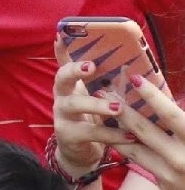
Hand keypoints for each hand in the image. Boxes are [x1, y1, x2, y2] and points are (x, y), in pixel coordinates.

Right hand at [51, 55, 126, 174]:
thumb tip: (111, 55)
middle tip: (92, 67)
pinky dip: (112, 134)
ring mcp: (62, 116)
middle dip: (75, 70)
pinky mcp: (68, 135)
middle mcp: (61, 97)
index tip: (64, 37)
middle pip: (61, 79)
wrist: (80, 152)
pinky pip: (90, 132)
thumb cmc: (90, 118)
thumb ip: (97, 80)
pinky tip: (129, 135)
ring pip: (74, 105)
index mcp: (69, 85)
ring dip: (97, 104)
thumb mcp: (91, 97)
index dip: (62, 50)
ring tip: (118, 108)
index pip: (64, 62)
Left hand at [112, 76, 184, 189]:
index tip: (135, 78)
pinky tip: (109, 133)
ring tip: (98, 110)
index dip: (152, 97)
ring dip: (113, 128)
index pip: (171, 115)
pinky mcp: (164, 184)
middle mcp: (182, 157)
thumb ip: (183, 119)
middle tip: (103, 92)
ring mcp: (171, 173)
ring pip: (134, 147)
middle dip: (122, 110)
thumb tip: (177, 97)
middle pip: (145, 130)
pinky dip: (122, 145)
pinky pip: (138, 160)